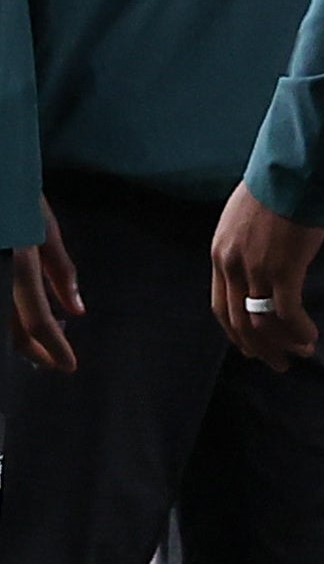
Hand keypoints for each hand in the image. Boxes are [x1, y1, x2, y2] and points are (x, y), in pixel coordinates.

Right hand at [10, 207, 78, 373]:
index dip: (53, 347)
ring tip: (37, 345)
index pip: (38, 318)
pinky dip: (7, 316)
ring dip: (16, 336)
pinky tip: (19, 321)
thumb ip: (59, 270)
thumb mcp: (44, 229)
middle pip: (8, 328)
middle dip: (31, 350)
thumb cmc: (16, 196)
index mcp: (19, 263)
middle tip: (51, 363)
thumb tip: (76, 310)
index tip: (68, 367)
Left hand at [209, 186, 323, 368]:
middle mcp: (232, 268)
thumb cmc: (275, 188)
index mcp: (220, 256)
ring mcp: (256, 271)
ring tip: (300, 353)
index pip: (221, 307)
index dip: (236, 332)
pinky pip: (287, 312)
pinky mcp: (284, 270)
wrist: (291, 173)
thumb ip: (247, 245)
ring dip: (281, 343)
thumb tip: (263, 259)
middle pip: (238, 322)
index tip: (252, 346)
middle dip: (258, 347)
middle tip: (277, 362)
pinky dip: (298, 329)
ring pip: (262, 322)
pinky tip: (311, 336)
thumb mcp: (245, 220)